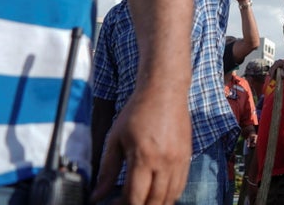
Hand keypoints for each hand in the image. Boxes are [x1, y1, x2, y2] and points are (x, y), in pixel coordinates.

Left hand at [91, 85, 190, 204]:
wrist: (165, 90)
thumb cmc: (138, 111)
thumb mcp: (115, 139)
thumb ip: (107, 170)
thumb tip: (96, 196)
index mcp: (144, 157)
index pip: (135, 197)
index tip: (111, 203)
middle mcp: (165, 162)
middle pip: (154, 202)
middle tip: (125, 203)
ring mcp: (179, 160)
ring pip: (170, 197)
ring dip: (155, 204)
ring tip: (141, 201)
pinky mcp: (187, 156)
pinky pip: (181, 185)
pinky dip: (169, 195)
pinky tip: (157, 194)